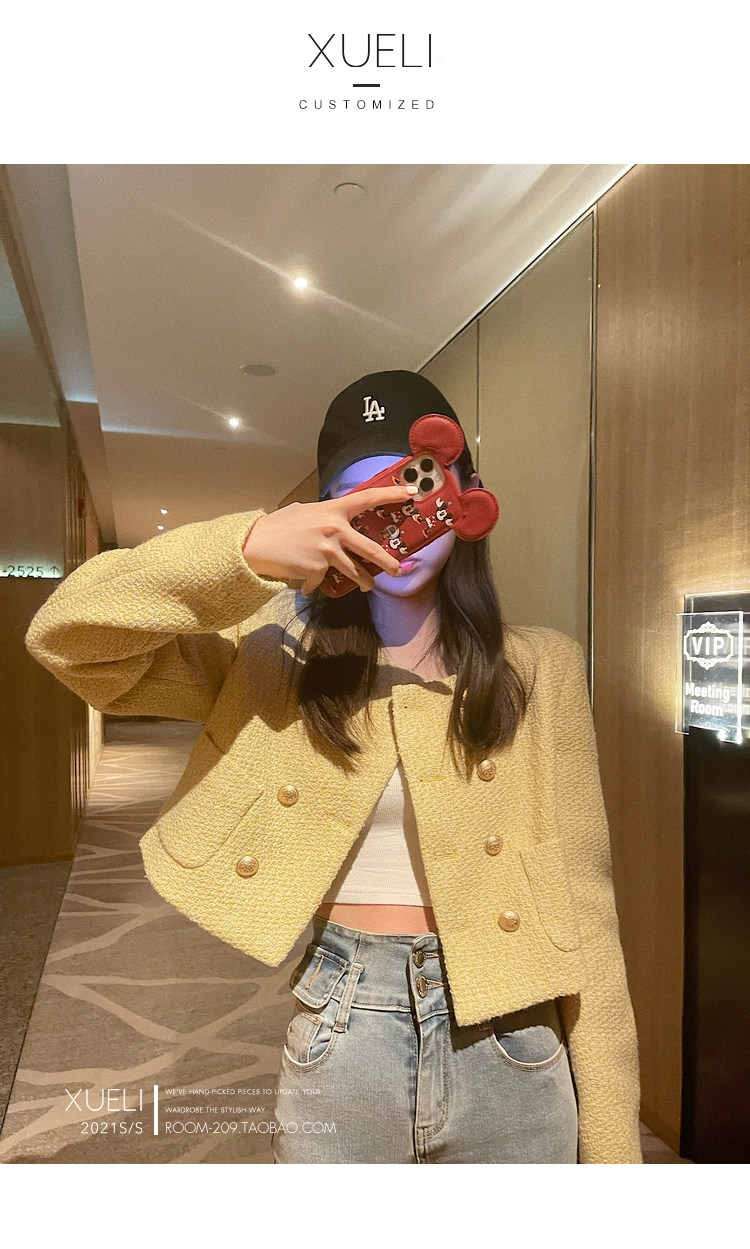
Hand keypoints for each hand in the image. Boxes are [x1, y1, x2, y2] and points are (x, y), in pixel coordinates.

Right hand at [242, 483, 418, 594]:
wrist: (255, 543)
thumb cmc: (278, 526)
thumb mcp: (304, 512)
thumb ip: (324, 516)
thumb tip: (334, 522)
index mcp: (333, 510)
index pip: (367, 498)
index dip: (391, 494)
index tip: (411, 492)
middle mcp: (335, 529)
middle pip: (371, 549)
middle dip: (389, 562)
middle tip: (400, 570)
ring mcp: (328, 551)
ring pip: (355, 571)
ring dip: (363, 581)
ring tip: (367, 586)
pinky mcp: (318, 569)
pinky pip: (324, 581)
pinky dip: (316, 584)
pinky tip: (307, 582)